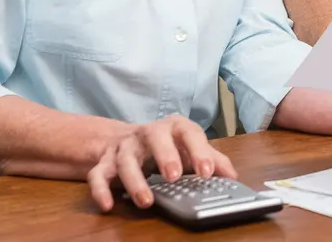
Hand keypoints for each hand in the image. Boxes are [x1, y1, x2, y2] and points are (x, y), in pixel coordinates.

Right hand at [87, 115, 236, 212]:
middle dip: (165, 155)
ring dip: (135, 180)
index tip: (207, 172)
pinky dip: (101, 189)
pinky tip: (108, 204)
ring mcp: (124, 147)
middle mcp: (148, 134)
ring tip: (146, 201)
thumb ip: (213, 160)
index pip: (188, 132)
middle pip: (154, 137)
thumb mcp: (190, 148)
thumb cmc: (166, 146)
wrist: (126, 140)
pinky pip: (99, 175)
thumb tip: (232, 177)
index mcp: (174, 128)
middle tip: (173, 176)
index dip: (199, 151)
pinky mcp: (105, 162)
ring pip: (126, 160)